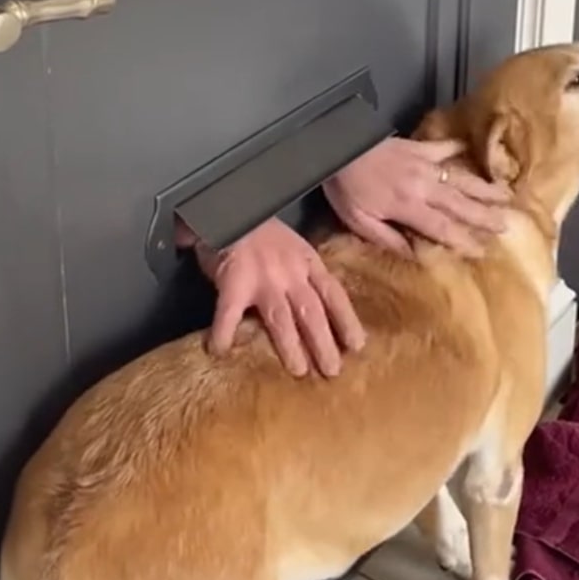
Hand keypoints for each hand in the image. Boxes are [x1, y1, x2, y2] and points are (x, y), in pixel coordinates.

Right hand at [176, 216, 364, 376]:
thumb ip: (303, 272)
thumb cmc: (260, 229)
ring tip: (299, 371)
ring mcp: (263, 279)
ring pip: (282, 320)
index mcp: (307, 262)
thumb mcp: (293, 246)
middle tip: (333, 371)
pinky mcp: (234, 283)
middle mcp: (291, 273)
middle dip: (324, 344)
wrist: (229, 208)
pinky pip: (229, 315)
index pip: (334, 295)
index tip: (358, 345)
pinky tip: (220, 352)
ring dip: (291, 348)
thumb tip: (318, 309)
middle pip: (313, 313)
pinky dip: (224, 334)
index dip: (346, 321)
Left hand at [324, 137, 509, 255]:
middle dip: (484, 216)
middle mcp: (422, 185)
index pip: (442, 228)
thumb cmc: (344, 189)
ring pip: (460, 177)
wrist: (334, 147)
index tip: (483, 251)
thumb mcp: (358, 221)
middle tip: (507, 225)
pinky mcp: (417, 147)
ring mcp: (423, 163)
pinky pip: (444, 148)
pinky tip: (474, 152)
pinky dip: (459, 150)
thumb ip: (388, 238)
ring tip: (506, 195)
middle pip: (460, 204)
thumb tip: (416, 254)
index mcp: (407, 206)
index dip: (464, 240)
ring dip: (483, 188)